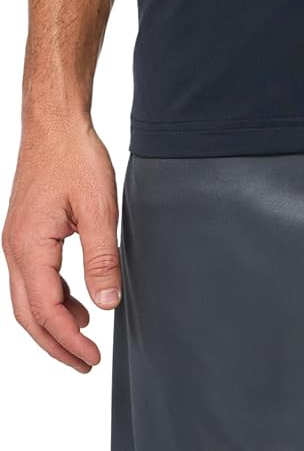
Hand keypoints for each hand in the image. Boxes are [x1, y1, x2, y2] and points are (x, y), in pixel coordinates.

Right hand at [3, 120, 121, 370]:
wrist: (55, 123)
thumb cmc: (74, 156)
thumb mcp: (98, 208)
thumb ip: (102, 259)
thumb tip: (106, 305)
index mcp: (28, 247)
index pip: (46, 312)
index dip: (69, 342)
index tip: (92, 359)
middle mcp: (14, 249)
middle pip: (29, 315)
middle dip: (56, 345)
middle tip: (85, 363)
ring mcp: (16, 241)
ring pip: (27, 300)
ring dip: (53, 324)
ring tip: (83, 338)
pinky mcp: (24, 233)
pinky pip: (33, 279)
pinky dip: (52, 299)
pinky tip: (76, 302)